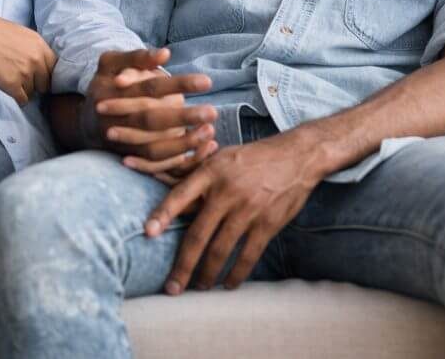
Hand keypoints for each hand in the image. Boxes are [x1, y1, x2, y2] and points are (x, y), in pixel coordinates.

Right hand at [0, 6, 56, 105]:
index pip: (55, 69)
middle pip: (46, 84)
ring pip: (33, 92)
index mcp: (41, 46)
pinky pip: (22, 100)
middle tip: (21, 79)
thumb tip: (42, 65)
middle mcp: (37, 60)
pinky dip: (16, 97)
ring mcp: (25, 73)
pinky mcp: (12, 84)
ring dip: (23, 89)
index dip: (46, 74)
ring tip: (8, 77)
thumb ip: (35, 49)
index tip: (38, 76)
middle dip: (36, 84)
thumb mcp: (23, 34)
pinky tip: (7, 87)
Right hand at [84, 48, 217, 176]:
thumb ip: (137, 57)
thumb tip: (165, 54)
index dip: (177, 84)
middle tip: (212, 112)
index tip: (207, 82)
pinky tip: (202, 150)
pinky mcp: (128, 158)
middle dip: (183, 117)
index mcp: (111, 92)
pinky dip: (179, 161)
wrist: (87, 119)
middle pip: (150, 120)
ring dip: (183, 143)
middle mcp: (113, 120)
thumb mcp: (112, 63)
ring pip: (152, 148)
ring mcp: (120, 142)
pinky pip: (154, 166)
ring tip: (210, 133)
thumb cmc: (107, 83)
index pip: (148, 87)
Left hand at [144, 128, 324, 292]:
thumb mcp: (220, 158)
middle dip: (183, 265)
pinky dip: (237, 273)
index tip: (148, 232)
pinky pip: (248, 255)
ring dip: (207, 274)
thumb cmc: (250, 158)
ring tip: (197, 287)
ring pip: (221, 250)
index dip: (163, 214)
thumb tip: (171, 198)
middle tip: (171, 287)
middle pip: (198, 235)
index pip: (180, 195)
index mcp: (210, 173)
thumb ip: (196, 178)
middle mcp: (226, 193)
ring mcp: (248, 211)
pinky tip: (228, 284)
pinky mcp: (268, 224)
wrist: (295, 157)